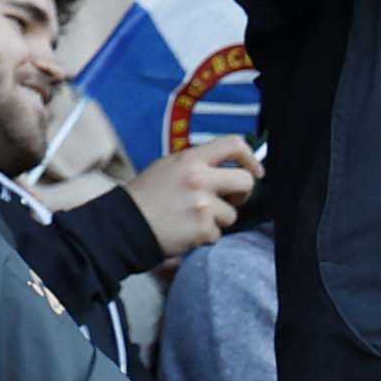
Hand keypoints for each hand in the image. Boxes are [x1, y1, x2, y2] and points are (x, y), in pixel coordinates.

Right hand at [126, 134, 259, 260]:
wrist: (125, 223)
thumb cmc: (145, 196)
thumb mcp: (167, 167)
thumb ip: (196, 164)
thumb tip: (224, 168)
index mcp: (190, 159)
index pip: (233, 144)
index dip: (250, 157)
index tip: (255, 170)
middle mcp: (199, 179)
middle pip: (245, 180)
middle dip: (241, 194)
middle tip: (229, 200)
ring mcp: (202, 205)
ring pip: (231, 214)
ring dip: (216, 220)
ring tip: (191, 219)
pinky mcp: (202, 229)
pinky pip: (217, 234)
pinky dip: (203, 236)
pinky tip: (185, 231)